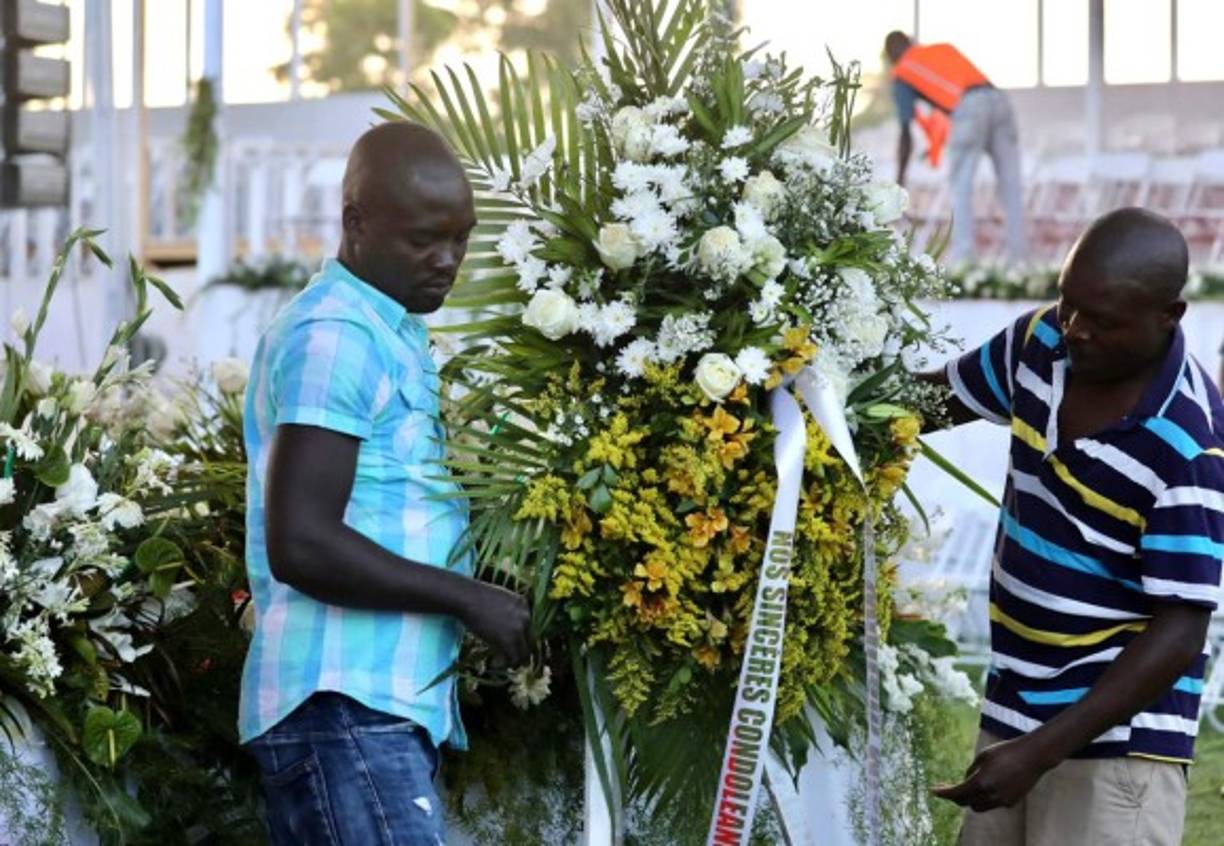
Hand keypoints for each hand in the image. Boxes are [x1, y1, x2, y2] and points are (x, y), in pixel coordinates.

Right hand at [460, 581, 530, 665]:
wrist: (466, 597)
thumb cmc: (475, 597)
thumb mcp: (498, 600)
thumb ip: (506, 611)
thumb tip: (503, 628)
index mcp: (524, 604)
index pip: (528, 627)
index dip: (520, 639)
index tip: (510, 646)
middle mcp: (526, 616)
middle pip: (530, 641)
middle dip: (520, 652)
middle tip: (509, 660)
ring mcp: (519, 628)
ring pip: (523, 653)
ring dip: (513, 661)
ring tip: (500, 664)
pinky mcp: (508, 640)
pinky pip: (513, 658)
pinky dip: (505, 664)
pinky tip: (494, 664)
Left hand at [931, 736, 1052, 811]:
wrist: (1033, 756)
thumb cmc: (1006, 751)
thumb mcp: (983, 756)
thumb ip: (971, 770)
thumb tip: (965, 781)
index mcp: (981, 782)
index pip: (956, 793)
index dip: (943, 793)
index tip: (933, 790)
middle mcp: (991, 795)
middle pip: (966, 802)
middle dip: (955, 796)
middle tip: (947, 787)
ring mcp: (1002, 801)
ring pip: (979, 807)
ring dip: (970, 800)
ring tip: (965, 788)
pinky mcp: (1012, 802)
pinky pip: (992, 804)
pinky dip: (986, 798)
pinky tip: (987, 786)